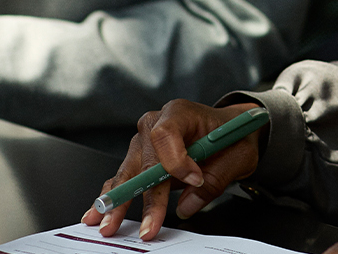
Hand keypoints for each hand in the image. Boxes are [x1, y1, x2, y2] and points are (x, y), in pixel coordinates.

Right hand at [82, 100, 262, 240]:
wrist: (228, 130)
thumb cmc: (232, 137)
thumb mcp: (237, 156)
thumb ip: (213, 181)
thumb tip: (186, 206)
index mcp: (180, 113)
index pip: (166, 134)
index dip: (176, 160)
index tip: (193, 180)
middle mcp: (156, 123)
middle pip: (144, 160)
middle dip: (144, 195)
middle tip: (147, 224)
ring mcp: (143, 141)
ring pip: (129, 172)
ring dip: (120, 201)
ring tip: (110, 224)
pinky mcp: (139, 158)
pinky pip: (124, 177)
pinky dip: (114, 196)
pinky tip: (100, 213)